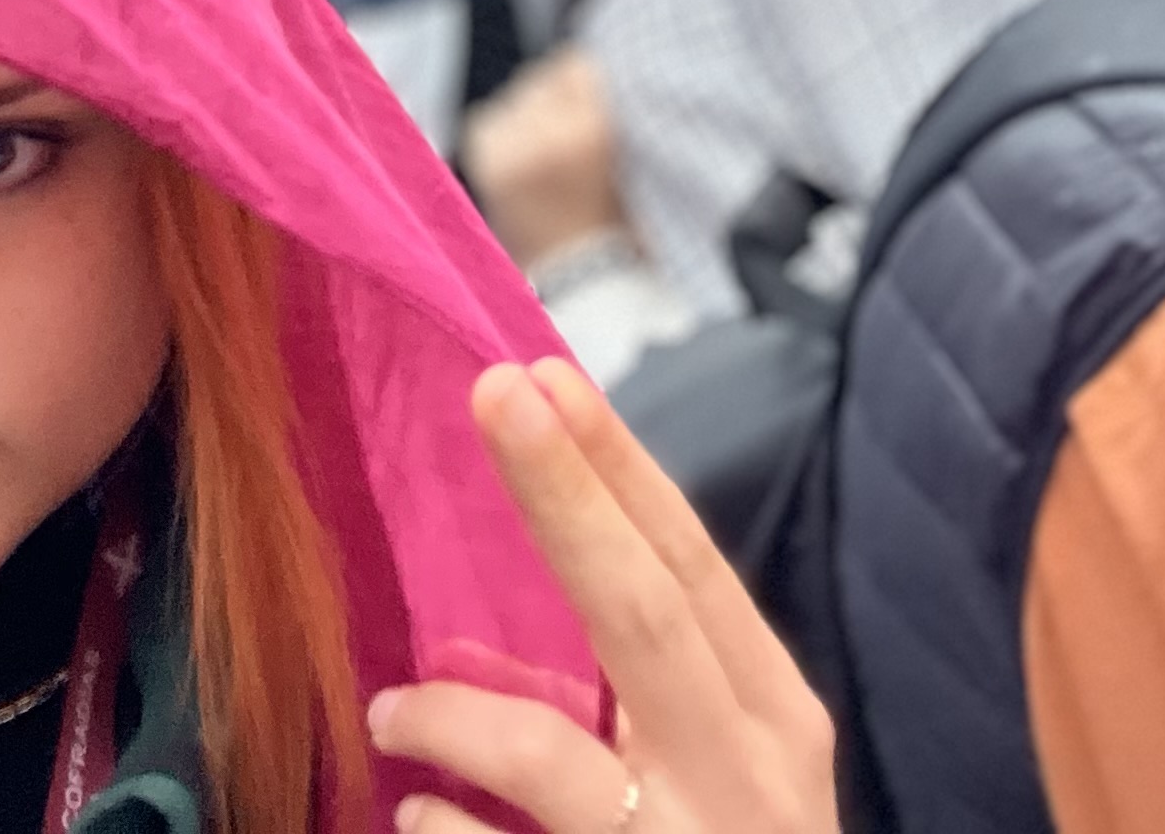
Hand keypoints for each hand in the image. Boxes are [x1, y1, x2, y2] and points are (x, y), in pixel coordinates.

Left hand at [371, 361, 837, 833]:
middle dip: (568, 499)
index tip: (541, 374)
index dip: (616, 470)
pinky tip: (417, 819)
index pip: (692, 569)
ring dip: (458, 720)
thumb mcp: (727, 769)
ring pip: (561, 764)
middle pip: (648, 615)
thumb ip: (658, 680)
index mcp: (772, 722)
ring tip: (393, 712)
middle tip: (492, 393)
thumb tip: (556, 537)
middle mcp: (748, 782)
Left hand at [463, 51, 627, 270]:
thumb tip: (609, 54)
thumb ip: (622, 108)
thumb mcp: (639, 157)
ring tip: (554, 149)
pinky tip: (526, 157)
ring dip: (536, 110)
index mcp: (593, 132)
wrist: (582, 279)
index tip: (604, 97)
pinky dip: (506, 129)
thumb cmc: (624, 219)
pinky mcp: (484, 160)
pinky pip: (491, 117)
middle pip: (550, 73)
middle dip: (566, 94)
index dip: (594, 79)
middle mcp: (546, 134)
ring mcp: (509, 147)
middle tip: (579, 128)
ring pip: (521, 93)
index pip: (582, 63)